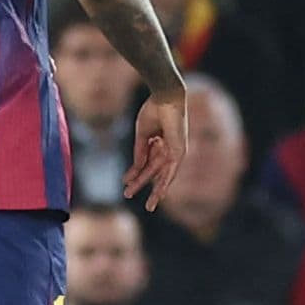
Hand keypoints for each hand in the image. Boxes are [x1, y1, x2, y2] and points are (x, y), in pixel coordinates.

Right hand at [125, 88, 187, 208]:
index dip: (134, 173)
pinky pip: (172, 171)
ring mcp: (175, 151)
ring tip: (149, 206)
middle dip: (140, 183)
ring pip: (162, 175)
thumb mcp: (143, 135)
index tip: (124, 182)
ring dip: (155, 190)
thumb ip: (140, 152)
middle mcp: (168, 148)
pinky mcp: (180, 151)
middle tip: (128, 195)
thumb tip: (136, 169)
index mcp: (159, 142)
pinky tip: (160, 194)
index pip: (145, 162)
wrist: (165, 97)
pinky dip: (165, 183)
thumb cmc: (154, 110)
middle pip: (152, 171)